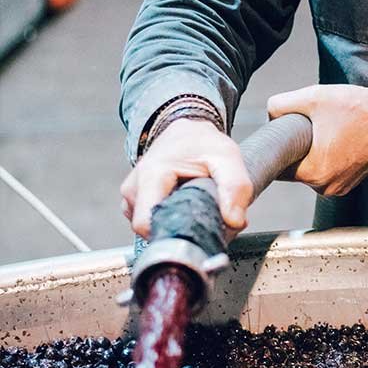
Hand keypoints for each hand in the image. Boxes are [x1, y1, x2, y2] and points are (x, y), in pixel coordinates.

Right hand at [120, 119, 252, 239]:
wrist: (187, 132)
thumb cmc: (203, 142)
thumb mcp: (227, 156)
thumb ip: (236, 187)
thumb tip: (234, 222)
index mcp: (151, 175)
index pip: (147, 224)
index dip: (175, 234)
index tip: (201, 229)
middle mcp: (134, 188)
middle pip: (151, 230)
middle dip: (180, 230)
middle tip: (205, 214)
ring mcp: (131, 196)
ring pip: (151, 228)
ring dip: (175, 224)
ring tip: (195, 205)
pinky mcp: (135, 202)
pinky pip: (150, 222)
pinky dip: (169, 219)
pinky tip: (183, 206)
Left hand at [266, 84, 367, 196]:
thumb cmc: (357, 108)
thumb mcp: (313, 97)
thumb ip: (280, 104)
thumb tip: (269, 114)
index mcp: (314, 173)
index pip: (279, 167)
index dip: (279, 148)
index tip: (286, 133)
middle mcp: (327, 187)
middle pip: (297, 168)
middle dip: (298, 148)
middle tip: (310, 126)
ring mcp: (341, 186)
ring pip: (313, 169)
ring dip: (314, 153)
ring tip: (327, 130)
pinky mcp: (352, 181)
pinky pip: (329, 170)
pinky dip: (329, 156)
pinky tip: (337, 138)